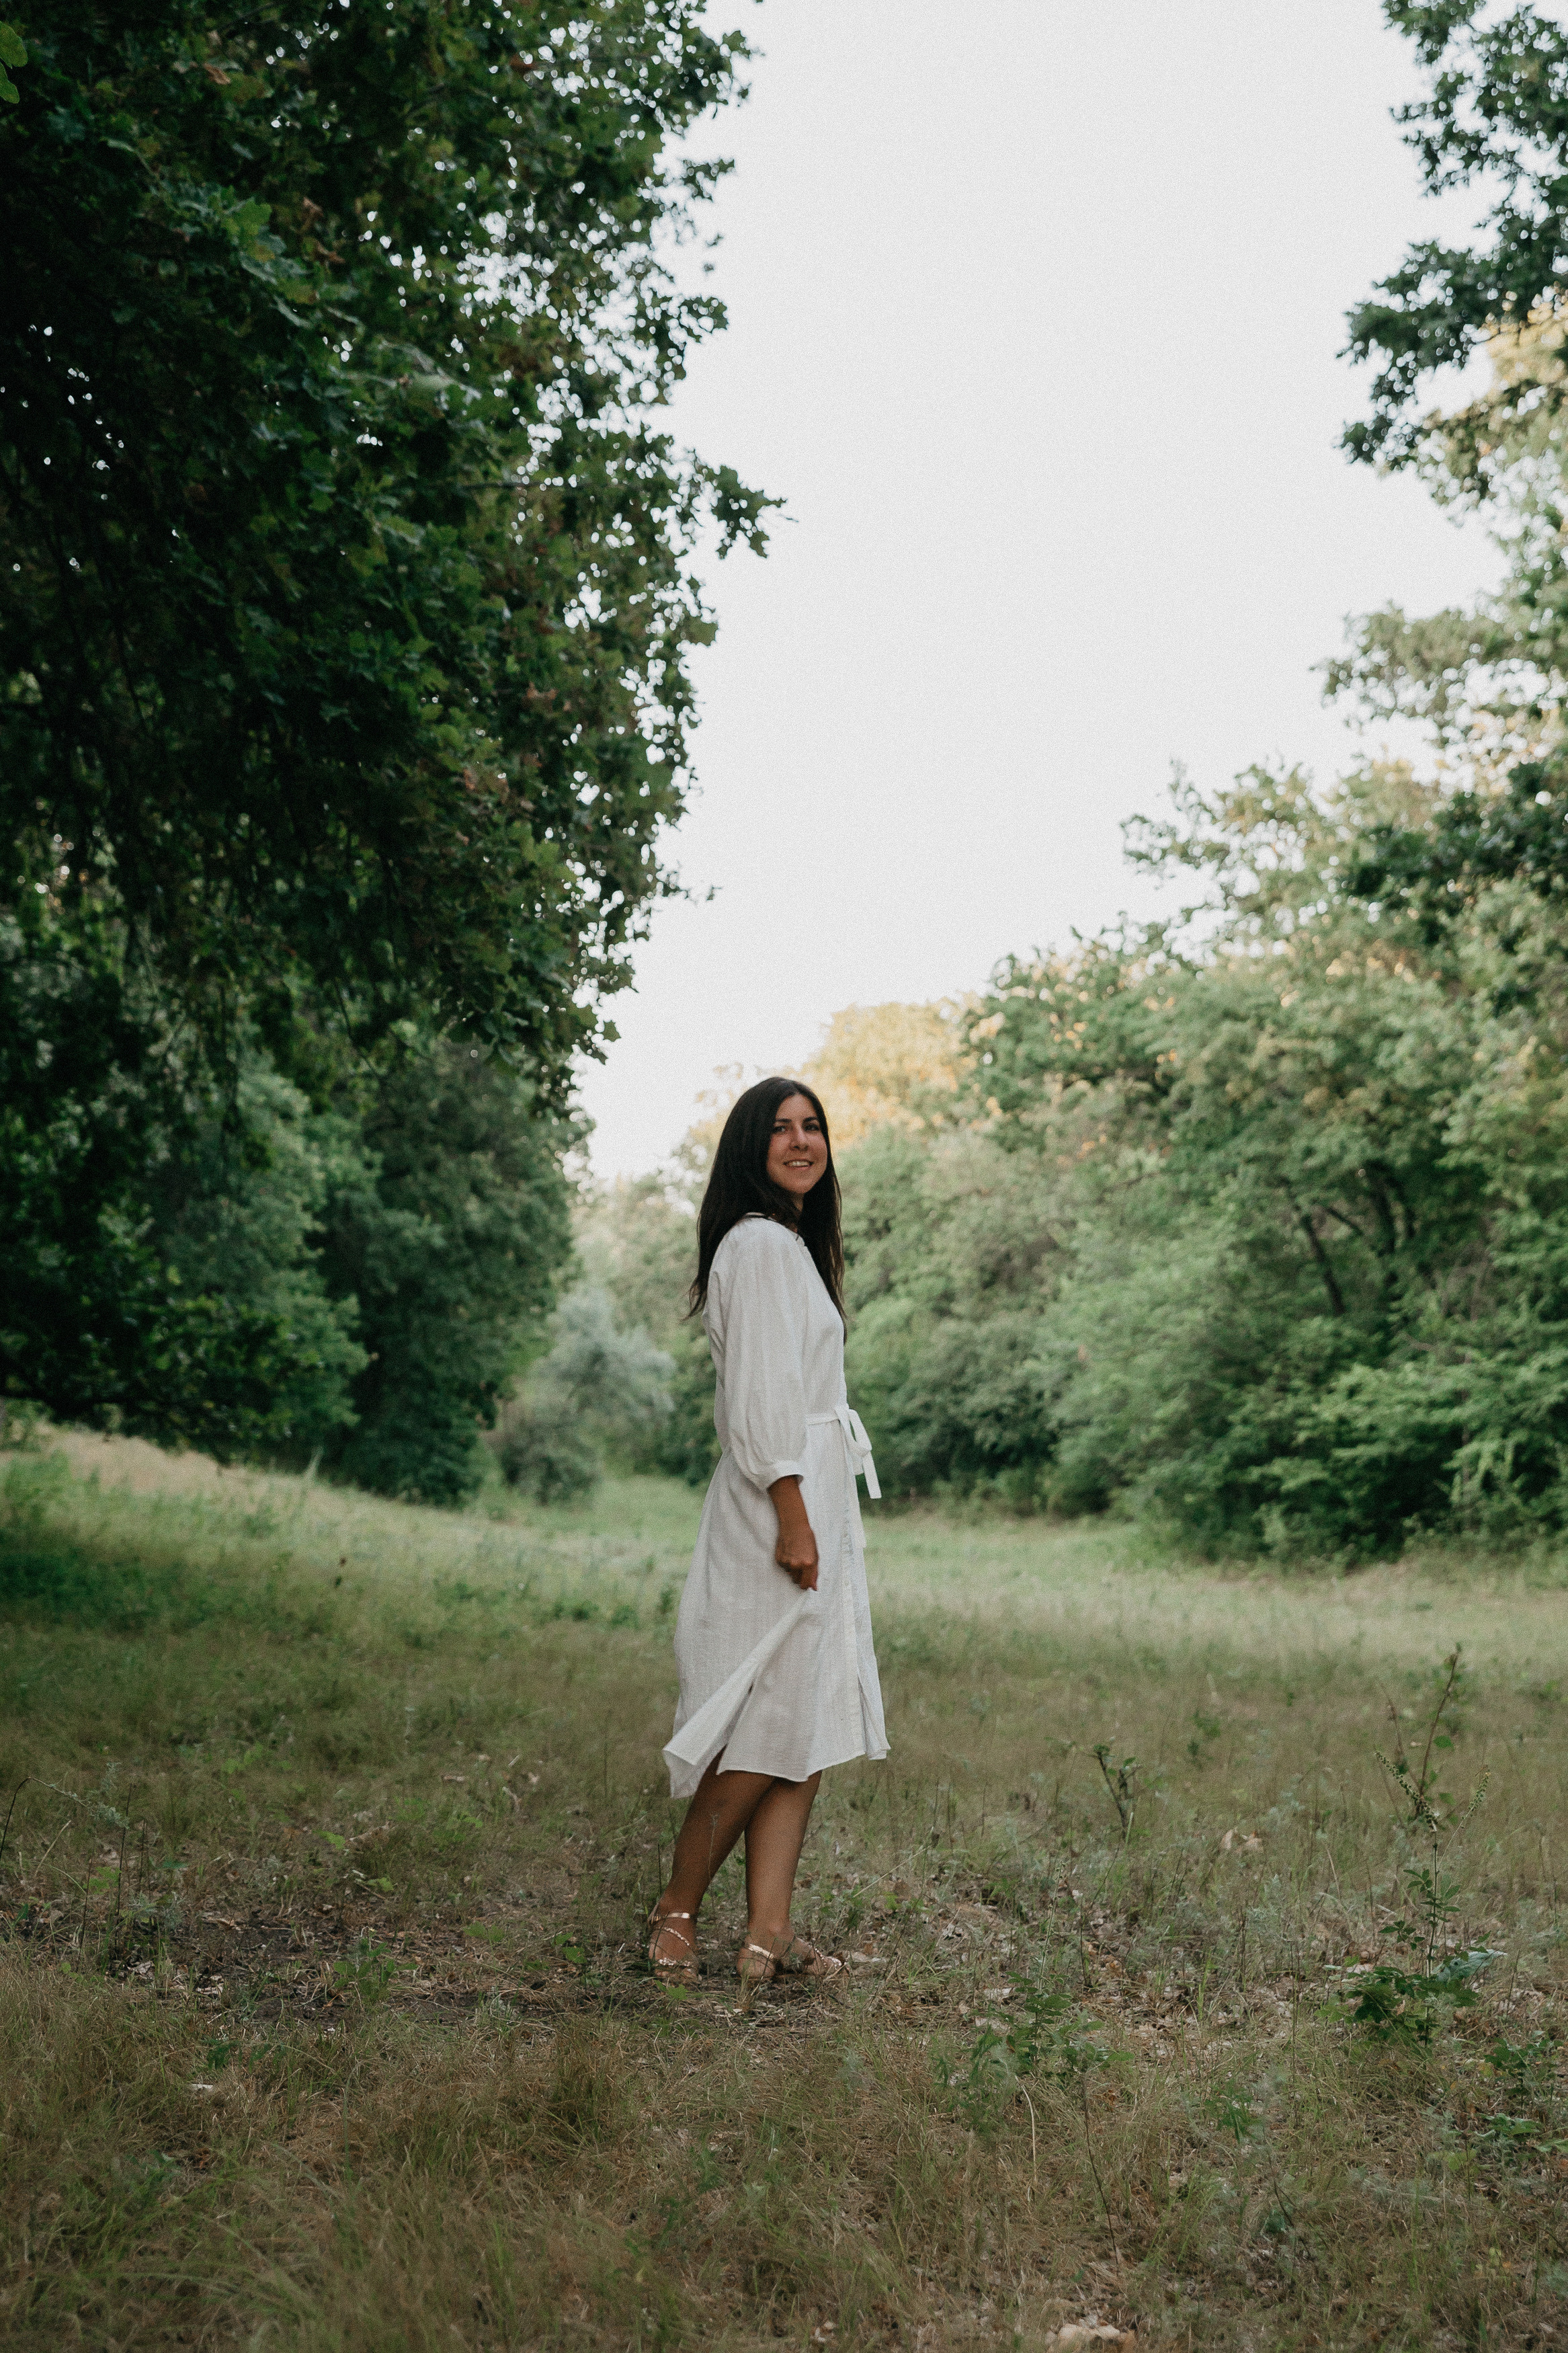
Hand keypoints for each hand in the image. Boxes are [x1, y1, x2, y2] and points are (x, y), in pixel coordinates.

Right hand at [767, 1475, 818, 1590]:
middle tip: (801, 1564)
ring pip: (789, 1573)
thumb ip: (814, 1574)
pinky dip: (786, 1562)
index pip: (805, 1585)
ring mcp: (787, 1563)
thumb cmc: (807, 1541)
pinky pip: (783, 1567)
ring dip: (792, 1568)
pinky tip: (789, 1552)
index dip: (805, 1585)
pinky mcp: (779, 1560)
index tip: (806, 1582)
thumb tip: (813, 1588)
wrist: (794, 1527)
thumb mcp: (815, 1556)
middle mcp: (797, 1565)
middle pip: (796, 1581)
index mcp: (808, 1565)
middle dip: (799, 1575)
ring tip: (795, 1555)